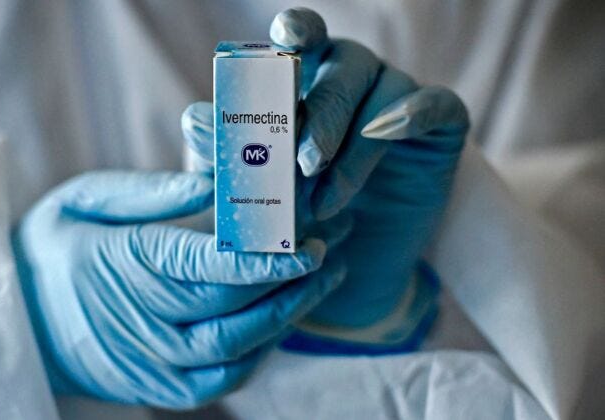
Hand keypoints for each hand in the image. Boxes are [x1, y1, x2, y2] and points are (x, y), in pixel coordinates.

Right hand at [13, 170, 346, 407]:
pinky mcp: (159, 388)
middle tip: (328, 248)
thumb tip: (213, 182)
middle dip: (286, 280)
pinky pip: (223, 379)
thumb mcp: (86, 198)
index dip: (260, 258)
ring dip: (285, 315)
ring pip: (233, 349)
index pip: (202, 266)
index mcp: (120, 265)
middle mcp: (137, 321)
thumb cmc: (55, 246)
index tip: (307, 243)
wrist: (19, 319)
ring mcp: (149, 362)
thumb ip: (151, 193)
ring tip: (322, 278)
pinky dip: (260, 349)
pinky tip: (283, 316)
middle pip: (229, 306)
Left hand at [183, 8, 467, 332]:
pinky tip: (391, 130)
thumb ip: (229, 155)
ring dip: (353, 147)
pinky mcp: (440, 125)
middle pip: (341, 68)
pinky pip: (438, 104)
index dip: (295, 31)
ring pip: (383, 93)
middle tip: (304, 164)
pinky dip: (415, 112)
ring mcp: (397, 98)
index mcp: (305, 82)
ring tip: (326, 203)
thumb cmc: (297, 218)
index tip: (284, 40)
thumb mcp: (256, 192)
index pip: (301, 41)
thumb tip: (195, 119)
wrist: (355, 265)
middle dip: (320, 115)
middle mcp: (352, 80)